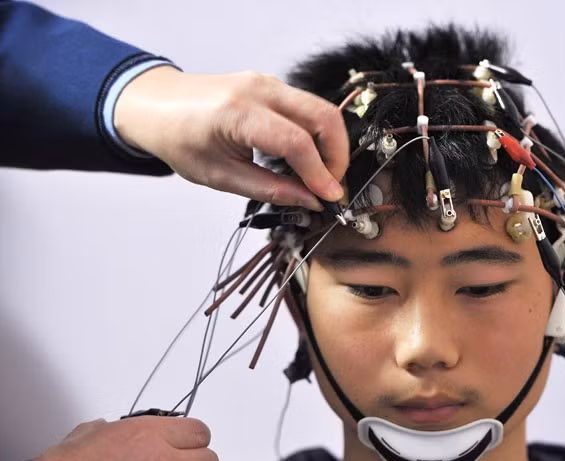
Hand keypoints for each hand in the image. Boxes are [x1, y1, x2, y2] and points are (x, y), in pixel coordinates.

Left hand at [114, 66, 348, 209]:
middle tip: (330, 186)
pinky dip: (316, 134)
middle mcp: (259, 90)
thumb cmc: (179, 139)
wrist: (155, 104)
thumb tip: (310, 201)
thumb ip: (270, 189)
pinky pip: (308, 108)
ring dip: (330, 145)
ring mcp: (267, 82)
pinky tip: (306, 159)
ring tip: (319, 176)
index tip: (330, 197)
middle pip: (323, 117)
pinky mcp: (271, 85)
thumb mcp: (220, 176)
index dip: (320, 173)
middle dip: (337, 156)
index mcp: (238, 113)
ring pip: (322, 110)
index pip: (297, 142)